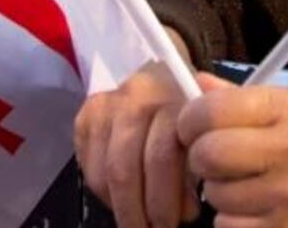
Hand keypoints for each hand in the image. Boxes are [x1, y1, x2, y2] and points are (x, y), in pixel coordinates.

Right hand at [75, 61, 199, 227]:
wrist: (162, 75)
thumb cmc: (188, 112)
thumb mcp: (202, 134)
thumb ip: (196, 170)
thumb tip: (185, 212)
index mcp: (170, 98)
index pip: (162, 156)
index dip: (166, 199)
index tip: (174, 224)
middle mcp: (133, 97)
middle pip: (126, 168)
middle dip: (138, 211)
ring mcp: (104, 105)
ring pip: (104, 173)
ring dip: (121, 208)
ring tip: (137, 224)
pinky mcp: (84, 117)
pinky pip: (88, 169)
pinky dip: (105, 195)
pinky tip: (122, 203)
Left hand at [180, 73, 287, 227]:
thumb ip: (240, 97)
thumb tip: (195, 84)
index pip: (212, 110)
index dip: (190, 120)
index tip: (193, 127)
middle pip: (207, 154)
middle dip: (201, 156)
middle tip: (213, 157)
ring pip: (214, 195)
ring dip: (218, 190)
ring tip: (241, 182)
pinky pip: (227, 226)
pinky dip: (232, 218)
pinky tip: (252, 206)